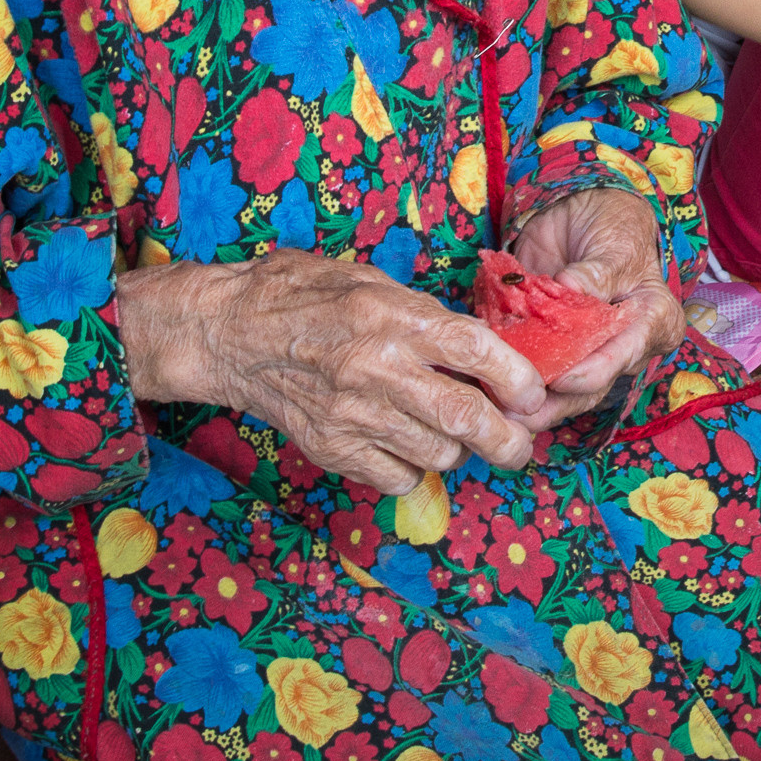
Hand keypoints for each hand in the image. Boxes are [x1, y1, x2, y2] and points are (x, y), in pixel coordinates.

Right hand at [119, 249, 546, 495]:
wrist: (228, 333)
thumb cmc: (302, 294)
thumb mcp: (369, 281)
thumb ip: (424, 315)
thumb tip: (485, 350)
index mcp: (393, 316)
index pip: (476, 350)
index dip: (518, 379)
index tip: (532, 393)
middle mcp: (378, 367)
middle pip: (467, 419)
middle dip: (508, 441)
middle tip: (518, 445)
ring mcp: (353, 414)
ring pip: (438, 455)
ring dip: (455, 450)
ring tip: (444, 431)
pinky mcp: (332, 448)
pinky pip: (398, 478)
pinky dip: (412, 470)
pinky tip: (402, 444)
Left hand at [504, 188, 683, 430]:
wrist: (587, 216)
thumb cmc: (614, 227)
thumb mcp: (615, 245)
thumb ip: (597, 272)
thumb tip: (572, 288)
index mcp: (652, 322)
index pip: (624, 355)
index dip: (593, 372)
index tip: (563, 379)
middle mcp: (623, 346)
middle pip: (591, 385)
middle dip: (554, 402)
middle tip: (519, 410)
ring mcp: (588, 350)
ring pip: (562, 388)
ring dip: (529, 399)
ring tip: (498, 406)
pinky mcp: (556, 346)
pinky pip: (537, 365)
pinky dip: (513, 373)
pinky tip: (488, 382)